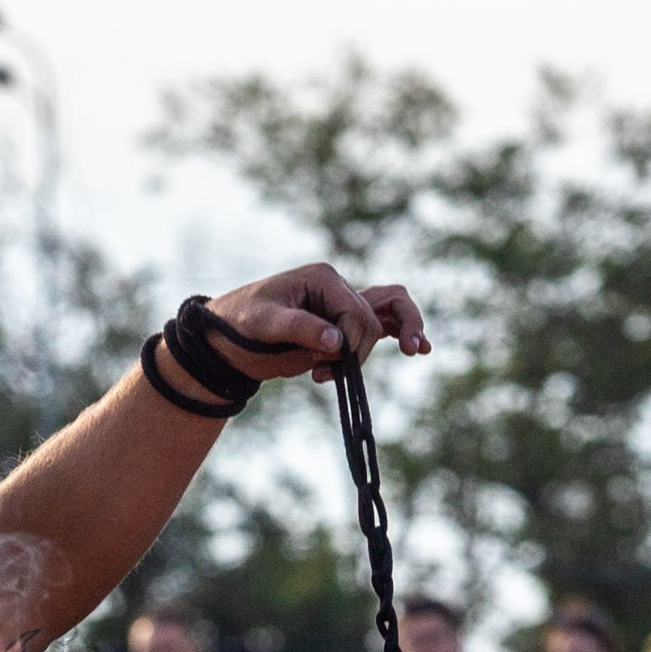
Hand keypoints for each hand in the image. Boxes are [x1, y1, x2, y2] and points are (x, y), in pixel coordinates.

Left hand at [205, 266, 429, 385]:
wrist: (231, 336)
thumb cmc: (243, 323)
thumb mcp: (265, 323)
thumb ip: (301, 328)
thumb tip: (336, 341)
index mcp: (322, 278)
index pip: (355, 311)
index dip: (349, 342)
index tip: (323, 366)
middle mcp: (338, 288)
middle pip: (372, 317)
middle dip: (357, 350)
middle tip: (324, 373)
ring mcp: (343, 305)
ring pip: (389, 311)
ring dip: (398, 334)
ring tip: (414, 350)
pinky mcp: (344, 325)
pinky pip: (382, 324)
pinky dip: (401, 333)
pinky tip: (420, 349)